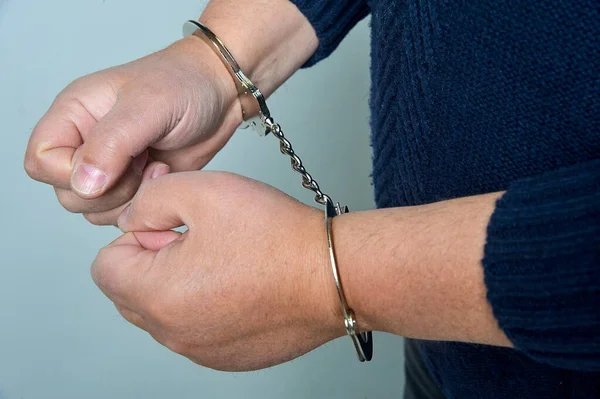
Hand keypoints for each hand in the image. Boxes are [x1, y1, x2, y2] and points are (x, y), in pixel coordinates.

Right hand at [24, 36, 241, 224]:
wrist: (220, 94)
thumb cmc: (184, 83)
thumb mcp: (147, 106)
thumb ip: (111, 144)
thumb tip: (83, 184)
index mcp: (74, 115)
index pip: (41, 162)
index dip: (71, 173)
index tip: (116, 162)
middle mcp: (85, 143)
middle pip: (67, 194)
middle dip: (110, 191)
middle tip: (144, 162)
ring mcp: (110, 167)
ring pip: (94, 210)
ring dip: (130, 199)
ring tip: (157, 166)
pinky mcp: (134, 184)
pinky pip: (122, 214)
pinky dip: (145, 205)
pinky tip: (164, 175)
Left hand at [91, 172, 341, 370]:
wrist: (335, 274)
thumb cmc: (278, 237)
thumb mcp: (202, 190)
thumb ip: (149, 200)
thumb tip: (132, 221)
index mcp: (158, 295)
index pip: (105, 266)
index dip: (137, 236)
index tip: (175, 227)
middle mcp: (174, 334)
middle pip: (131, 293)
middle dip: (153, 262)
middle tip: (199, 240)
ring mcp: (202, 351)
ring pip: (163, 313)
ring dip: (179, 284)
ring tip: (225, 259)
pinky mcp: (229, 357)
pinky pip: (195, 329)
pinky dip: (206, 306)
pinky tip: (242, 282)